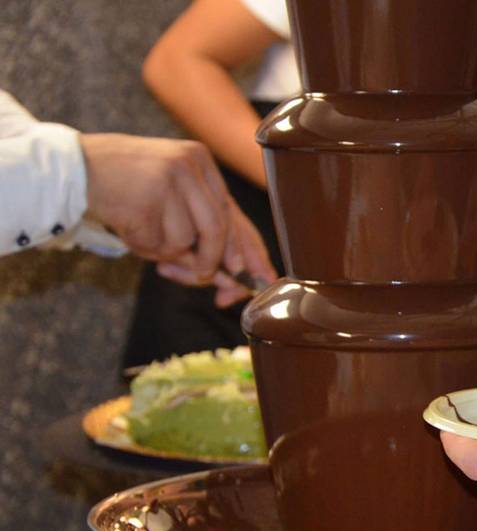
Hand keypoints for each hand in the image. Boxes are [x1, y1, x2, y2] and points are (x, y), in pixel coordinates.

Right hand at [80, 133, 275, 306]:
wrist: (72, 166)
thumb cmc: (126, 186)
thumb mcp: (171, 197)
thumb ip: (202, 228)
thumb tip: (234, 272)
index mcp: (202, 162)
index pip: (234, 213)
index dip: (249, 249)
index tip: (259, 275)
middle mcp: (190, 165)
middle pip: (217, 230)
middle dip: (210, 262)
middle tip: (198, 276)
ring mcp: (168, 179)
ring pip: (187, 240)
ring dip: (166, 252)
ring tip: (143, 231)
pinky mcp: (146, 197)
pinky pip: (158, 243)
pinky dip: (145, 248)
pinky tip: (129, 226)